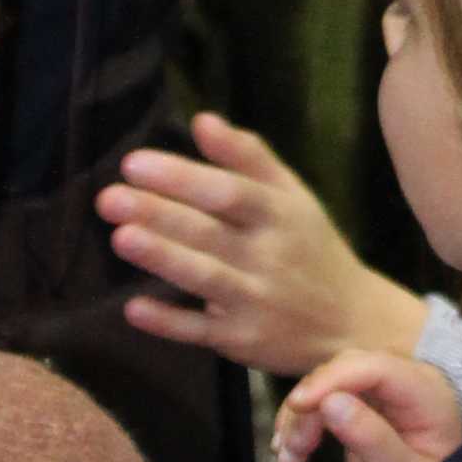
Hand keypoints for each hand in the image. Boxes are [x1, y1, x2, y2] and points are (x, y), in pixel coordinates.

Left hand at [98, 109, 425, 374]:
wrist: (353, 323)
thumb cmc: (311, 249)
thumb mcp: (294, 197)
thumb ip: (249, 157)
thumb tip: (202, 120)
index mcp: (280, 215)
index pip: (228, 191)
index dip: (182, 176)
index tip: (133, 163)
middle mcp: (270, 257)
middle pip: (208, 231)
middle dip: (158, 213)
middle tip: (108, 198)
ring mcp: (257, 301)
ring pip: (205, 277)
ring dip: (163, 258)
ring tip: (120, 237)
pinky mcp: (243, 341)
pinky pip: (201, 332)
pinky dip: (169, 322)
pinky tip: (133, 308)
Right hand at [270, 344, 461, 461]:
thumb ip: (371, 438)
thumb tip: (331, 402)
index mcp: (428, 395)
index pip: (377, 368)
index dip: (333, 380)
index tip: (298, 405)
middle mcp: (407, 385)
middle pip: (347, 371)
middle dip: (312, 405)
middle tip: (294, 448)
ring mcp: (384, 395)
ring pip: (328, 386)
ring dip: (300, 419)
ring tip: (289, 458)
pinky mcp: (363, 409)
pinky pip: (324, 402)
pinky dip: (302, 424)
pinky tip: (288, 451)